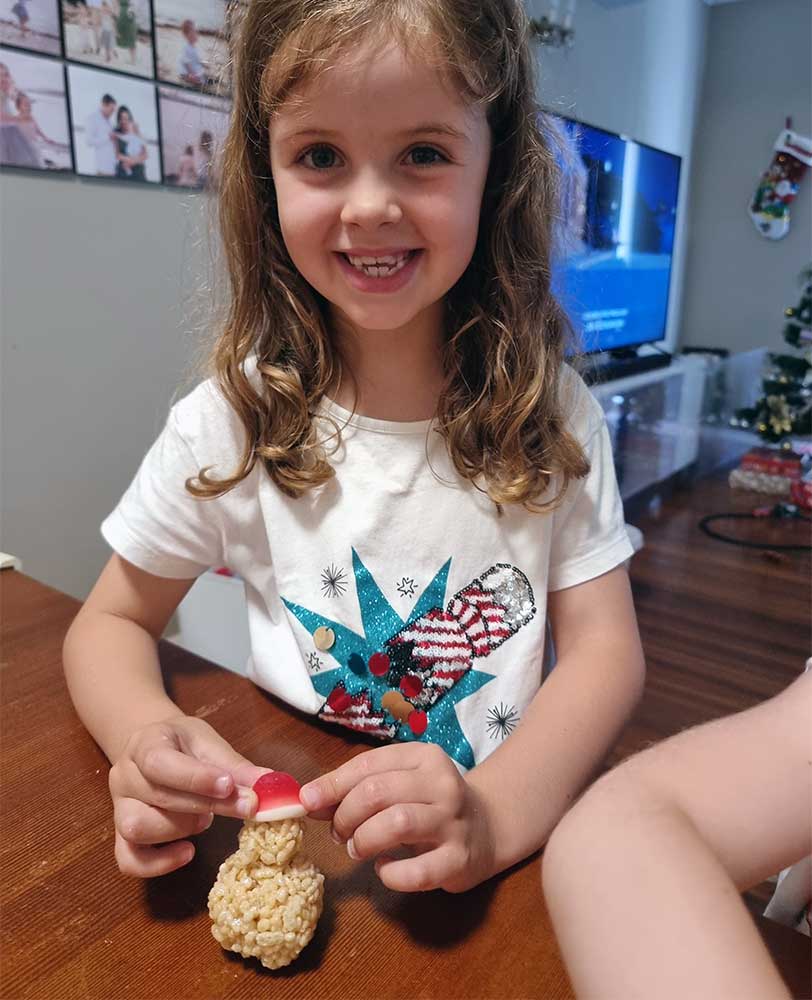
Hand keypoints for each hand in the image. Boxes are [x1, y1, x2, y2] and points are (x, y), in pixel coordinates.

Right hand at [108, 715, 266, 877]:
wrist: (153, 748)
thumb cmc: (182, 745)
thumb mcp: (208, 743)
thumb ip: (235, 765)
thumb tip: (269, 784)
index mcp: (144, 744)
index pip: (160, 763)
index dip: (195, 778)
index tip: (229, 785)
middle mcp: (124, 776)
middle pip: (158, 797)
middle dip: (207, 804)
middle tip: (245, 806)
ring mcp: (119, 808)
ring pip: (138, 828)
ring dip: (180, 827)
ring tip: (204, 818)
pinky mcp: (121, 837)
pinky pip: (128, 859)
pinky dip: (159, 863)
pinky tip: (187, 852)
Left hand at [300, 743, 495, 892]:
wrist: (488, 828)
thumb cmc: (430, 803)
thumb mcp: (399, 784)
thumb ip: (358, 788)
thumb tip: (310, 800)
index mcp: (424, 756)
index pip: (369, 764)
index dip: (332, 784)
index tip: (307, 801)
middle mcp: (442, 783)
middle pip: (377, 792)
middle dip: (345, 815)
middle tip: (339, 833)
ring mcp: (453, 821)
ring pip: (396, 823)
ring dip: (364, 839)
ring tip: (358, 848)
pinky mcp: (459, 859)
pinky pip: (416, 871)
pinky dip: (390, 873)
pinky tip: (385, 868)